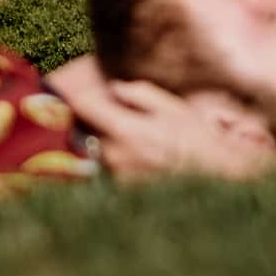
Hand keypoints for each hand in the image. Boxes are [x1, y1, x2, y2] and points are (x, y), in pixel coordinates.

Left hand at [64, 76, 275, 180]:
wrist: (215, 175)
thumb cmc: (195, 136)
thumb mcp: (171, 106)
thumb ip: (139, 94)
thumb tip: (114, 88)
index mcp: (126, 131)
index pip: (83, 108)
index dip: (70, 94)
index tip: (61, 86)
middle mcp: (116, 156)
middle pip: (81, 131)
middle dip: (78, 119)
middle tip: (70, 106)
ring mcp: (119, 176)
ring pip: (93, 151)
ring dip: (91, 139)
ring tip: (94, 128)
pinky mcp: (125, 189)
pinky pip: (107, 168)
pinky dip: (107, 158)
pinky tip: (117, 150)